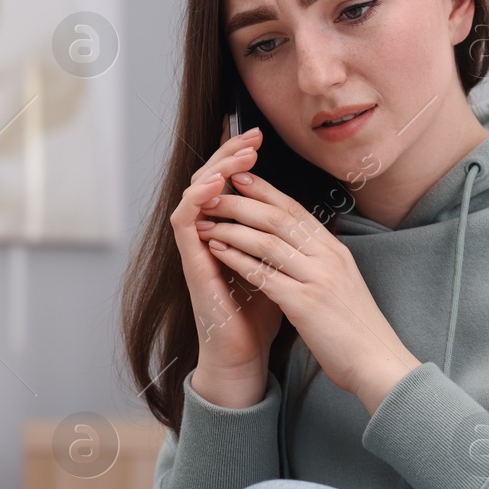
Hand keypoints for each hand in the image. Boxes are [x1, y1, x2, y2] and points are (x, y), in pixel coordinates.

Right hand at [169, 125, 283, 407]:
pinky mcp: (191, 263)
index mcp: (230, 230)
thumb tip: (303, 209)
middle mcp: (209, 233)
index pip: (231, 182)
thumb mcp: (279, 262)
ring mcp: (197, 247)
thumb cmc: (261, 312)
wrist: (246, 353)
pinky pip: (184, 222)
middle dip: (229, 154)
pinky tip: (216, 185)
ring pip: (194, 194)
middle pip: (211, 180)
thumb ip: (281, 235)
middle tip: (251, 135)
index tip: (261, 136)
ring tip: (237, 154)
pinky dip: (197, 200)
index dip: (241, 157)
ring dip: (215, 170)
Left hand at [194, 164, 421, 415]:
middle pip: (277, 217)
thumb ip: (323, 263)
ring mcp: (317, 278)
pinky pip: (263, 273)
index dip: (266, 190)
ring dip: (231, 228)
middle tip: (212, 193)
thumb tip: (301, 246)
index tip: (241, 177)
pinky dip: (236, 258)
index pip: (296, 210)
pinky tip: (216, 252)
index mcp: (336, 251)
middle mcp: (328, 257)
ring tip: (205, 222)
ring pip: (267, 241)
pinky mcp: (304, 303)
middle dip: (241, 202)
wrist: (378, 363)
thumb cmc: (357, 330)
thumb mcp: (343, 284)